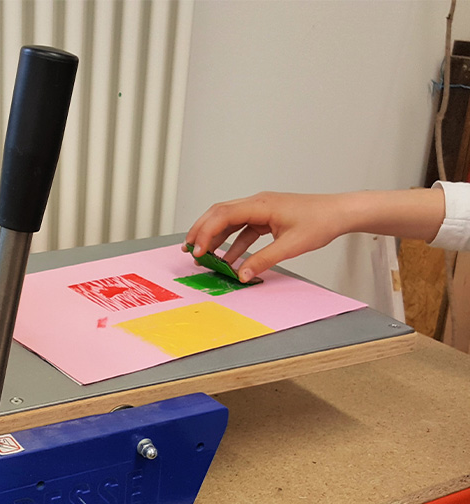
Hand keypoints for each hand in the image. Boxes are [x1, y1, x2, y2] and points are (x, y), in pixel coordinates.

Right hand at [184, 192, 349, 282]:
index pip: (223, 215)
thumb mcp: (291, 245)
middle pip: (219, 213)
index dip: (206, 232)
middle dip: (201, 231)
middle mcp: (257, 203)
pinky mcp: (266, 217)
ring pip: (229, 220)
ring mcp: (261, 209)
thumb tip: (241, 274)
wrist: (340, 212)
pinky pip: (242, 228)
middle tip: (189, 249)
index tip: (197, 250)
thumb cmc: (321, 221)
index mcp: (261, 205)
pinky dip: (232, 242)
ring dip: (214, 236)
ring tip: (203, 254)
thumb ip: (263, 260)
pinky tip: (228, 258)